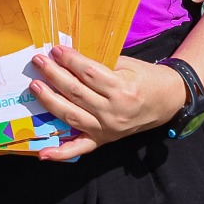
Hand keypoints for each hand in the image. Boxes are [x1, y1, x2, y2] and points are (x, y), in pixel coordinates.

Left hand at [26, 46, 186, 159]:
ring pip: (71, 115)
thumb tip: (69, 58)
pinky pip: (80, 148)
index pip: (88, 73)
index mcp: (122, 89)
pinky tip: (43, 153)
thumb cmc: (146, 78)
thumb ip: (100, 64)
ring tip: (35, 86)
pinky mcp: (104, 140)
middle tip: (38, 61)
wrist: (168, 101)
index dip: (70, 60)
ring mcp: (107, 129)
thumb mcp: (128, 65)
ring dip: (49, 101)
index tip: (55, 50)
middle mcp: (113, 112)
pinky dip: (61, 153)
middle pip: (76, 92)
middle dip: (54, 75)